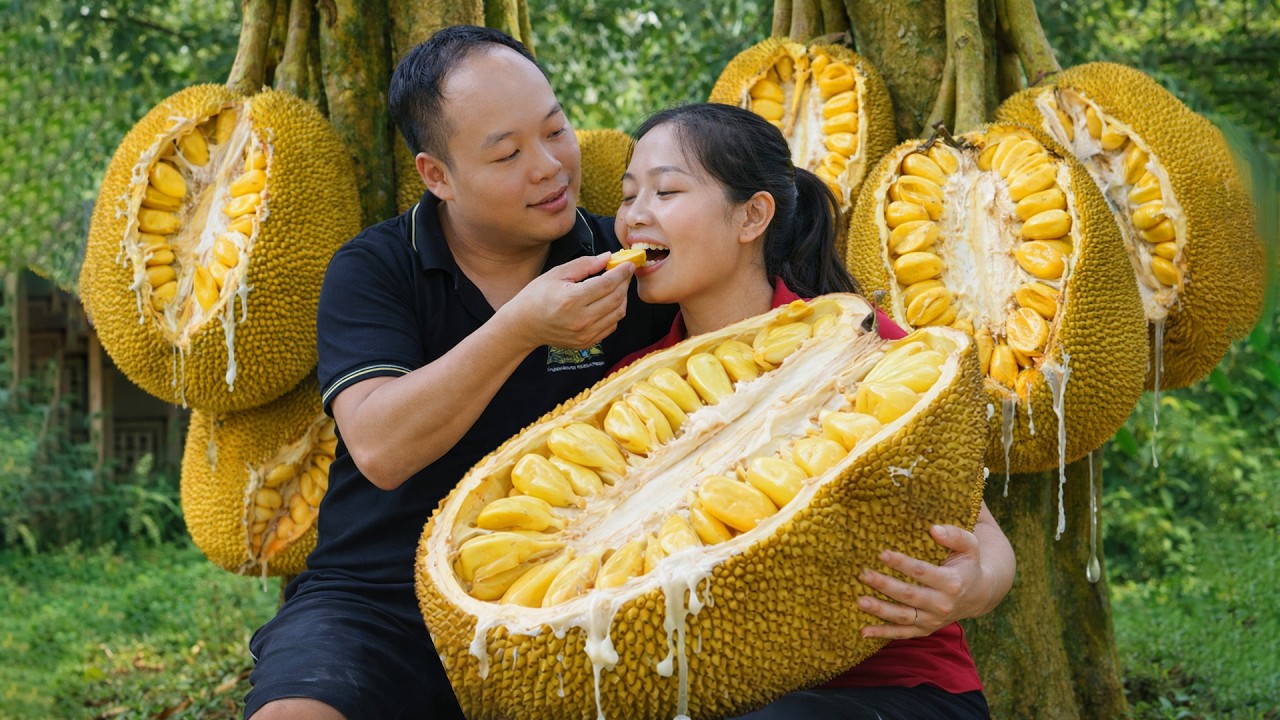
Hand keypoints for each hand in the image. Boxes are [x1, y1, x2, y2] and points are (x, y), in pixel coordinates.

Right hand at [500, 252, 632, 350]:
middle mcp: (581, 319)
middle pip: (616, 298)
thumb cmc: (537, 296)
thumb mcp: (557, 273)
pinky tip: (608, 302)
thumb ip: (585, 264)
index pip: (607, 283)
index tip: (629, 264)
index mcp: (572, 299)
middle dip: (624, 283)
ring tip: (617, 286)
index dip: (622, 272)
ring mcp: (585, 334)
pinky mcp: (588, 342)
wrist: (524, 325)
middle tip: (625, 272)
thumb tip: (607, 257)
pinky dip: (615, 312)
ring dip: (622, 297)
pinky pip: (611, 325)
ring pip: (618, 313)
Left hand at [856, 523, 990, 639]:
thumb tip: (934, 529)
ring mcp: (933, 620)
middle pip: (908, 595)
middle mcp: (942, 604)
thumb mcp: (969, 546)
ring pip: (903, 616)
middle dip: (884, 585)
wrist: (978, 595)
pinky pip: (903, 633)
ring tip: (859, 601)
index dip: (901, 563)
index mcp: (951, 583)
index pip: (922, 572)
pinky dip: (883, 634)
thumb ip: (955, 535)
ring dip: (880, 610)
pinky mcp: (926, 629)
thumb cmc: (967, 564)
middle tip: (864, 574)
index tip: (882, 554)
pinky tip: (863, 631)